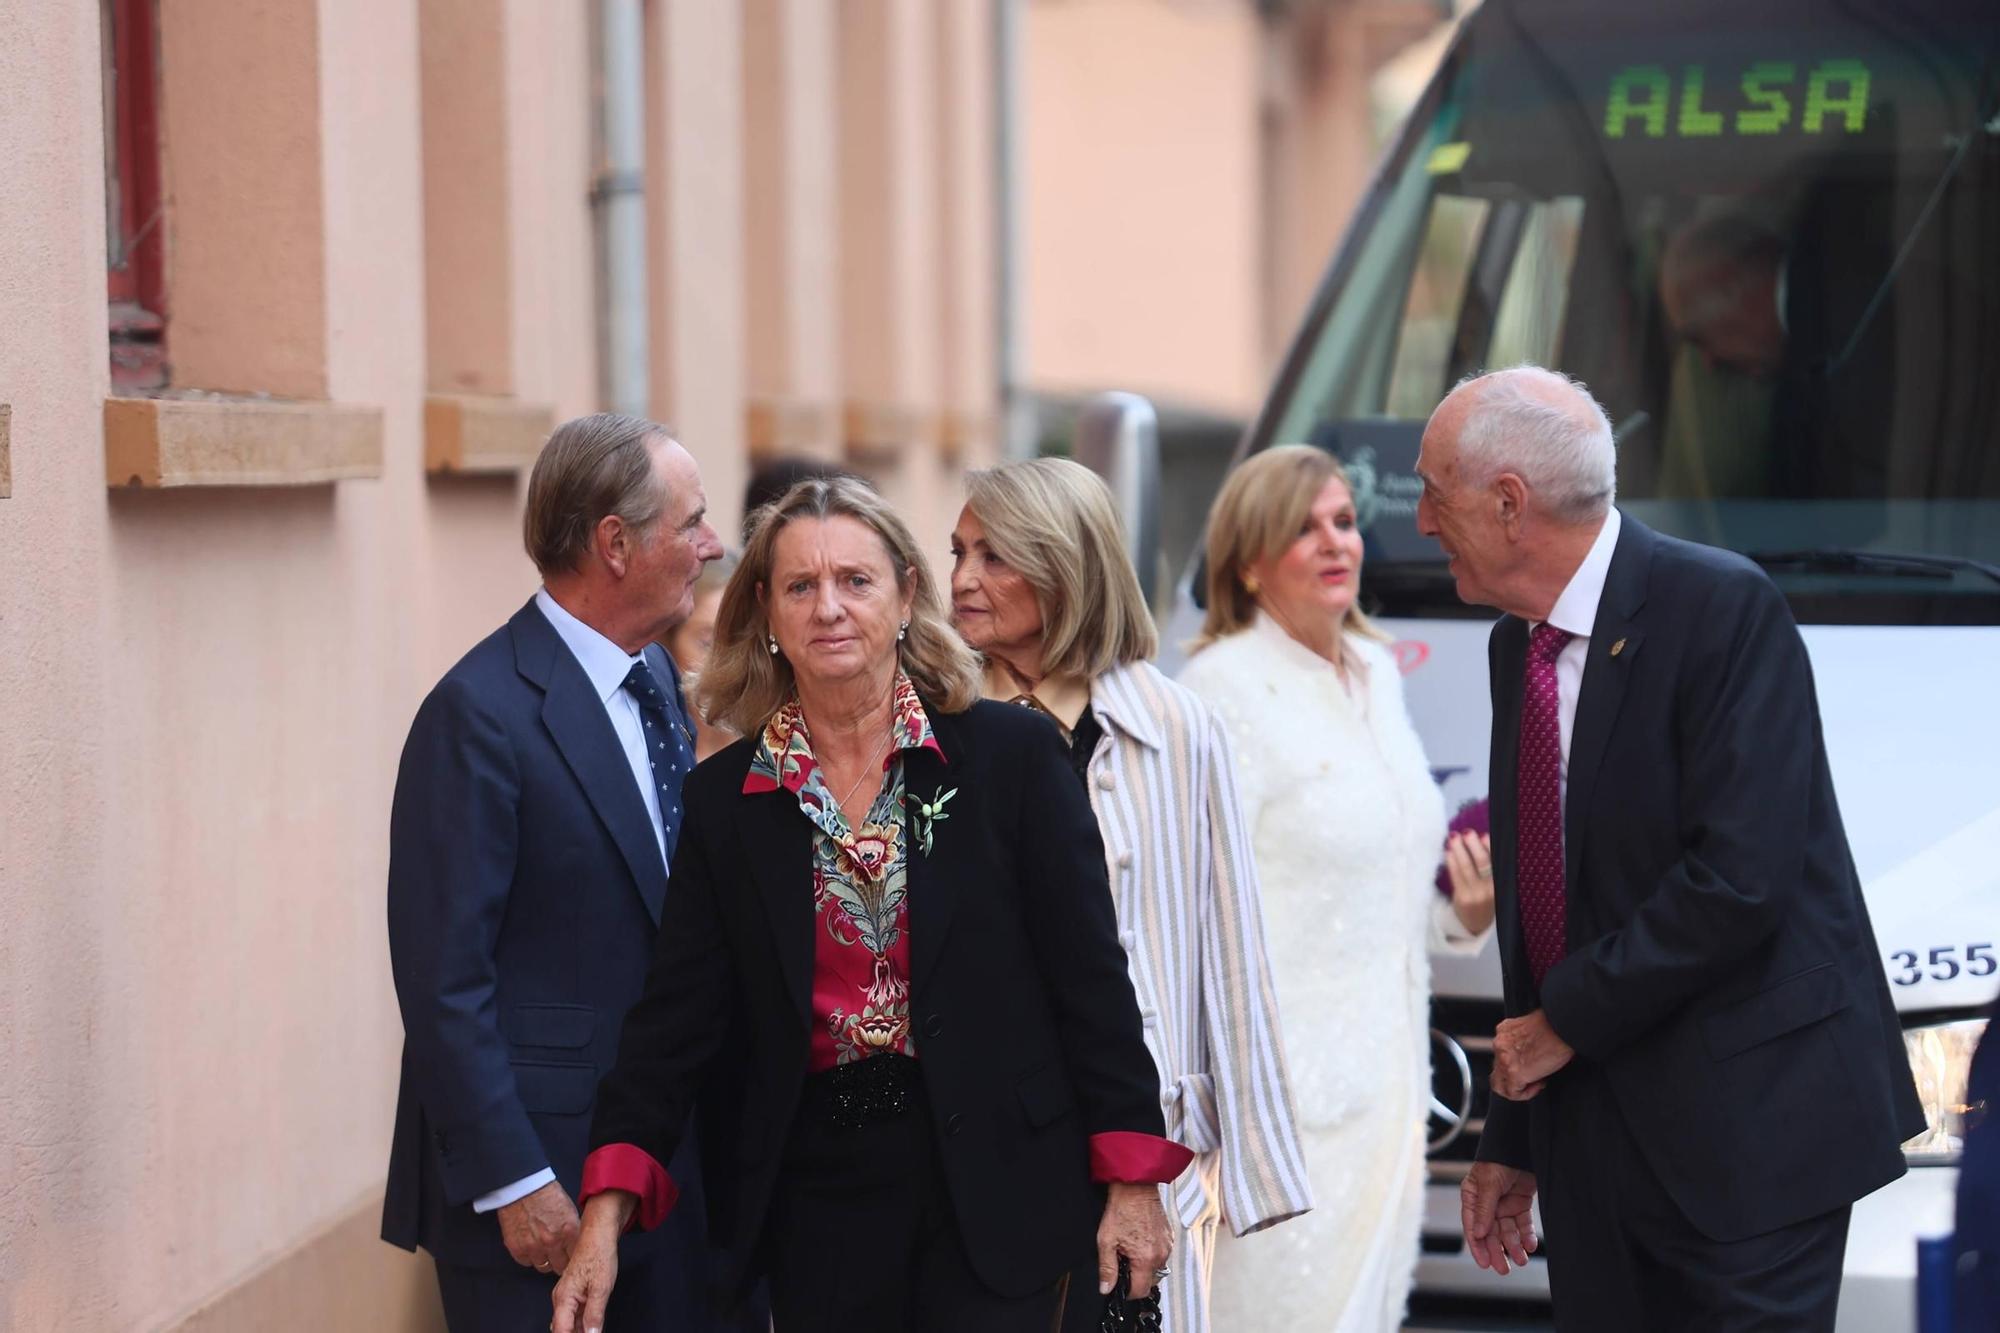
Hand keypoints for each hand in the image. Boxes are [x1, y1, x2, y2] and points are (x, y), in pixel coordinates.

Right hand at [496, 1180, 579, 1274]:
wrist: (523, 1186)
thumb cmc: (547, 1193)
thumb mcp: (570, 1209)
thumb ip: (573, 1229)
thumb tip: (576, 1244)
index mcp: (570, 1231)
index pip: (577, 1256)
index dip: (574, 1257)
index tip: (572, 1257)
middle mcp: (553, 1242)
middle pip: (561, 1267)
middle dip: (561, 1262)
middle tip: (559, 1257)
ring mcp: (534, 1247)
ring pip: (543, 1267)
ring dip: (545, 1260)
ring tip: (544, 1251)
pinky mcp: (517, 1248)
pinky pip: (526, 1262)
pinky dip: (528, 1257)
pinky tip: (530, 1247)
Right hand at [550, 1193, 632, 1332]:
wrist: (598, 1235)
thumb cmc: (599, 1256)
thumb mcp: (601, 1288)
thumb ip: (595, 1315)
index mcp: (564, 1298)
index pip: (561, 1331)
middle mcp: (560, 1299)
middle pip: (563, 1329)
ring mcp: (566, 1296)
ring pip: (568, 1322)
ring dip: (579, 1330)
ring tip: (593, 1330)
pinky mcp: (573, 1293)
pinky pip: (573, 1314)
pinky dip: (581, 1323)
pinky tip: (592, 1326)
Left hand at [1096, 1181, 1173, 1300]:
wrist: (1135, 1188)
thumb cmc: (1121, 1210)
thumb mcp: (1106, 1241)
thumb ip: (1107, 1268)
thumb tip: (1106, 1288)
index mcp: (1145, 1259)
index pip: (1140, 1291)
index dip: (1127, 1292)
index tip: (1119, 1285)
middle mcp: (1161, 1255)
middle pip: (1150, 1282)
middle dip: (1136, 1279)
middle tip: (1123, 1263)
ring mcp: (1167, 1246)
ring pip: (1157, 1269)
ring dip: (1145, 1267)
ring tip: (1131, 1251)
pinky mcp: (1169, 1238)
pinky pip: (1162, 1256)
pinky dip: (1151, 1255)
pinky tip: (1140, 1242)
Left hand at [1444, 831, 1495, 934]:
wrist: (1476, 924)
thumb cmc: (1486, 897)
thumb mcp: (1494, 884)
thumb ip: (1491, 865)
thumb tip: (1483, 836)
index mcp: (1502, 884)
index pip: (1498, 862)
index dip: (1491, 847)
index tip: (1484, 834)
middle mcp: (1492, 889)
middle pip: (1483, 862)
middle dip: (1474, 845)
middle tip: (1467, 832)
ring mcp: (1477, 895)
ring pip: (1467, 867)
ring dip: (1459, 850)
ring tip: (1453, 837)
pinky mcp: (1463, 898)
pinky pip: (1456, 876)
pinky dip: (1451, 862)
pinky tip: (1448, 852)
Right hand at [1460, 1162, 1538, 1274]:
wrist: (1522, 1145)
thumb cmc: (1499, 1158)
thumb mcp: (1489, 1183)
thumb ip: (1484, 1209)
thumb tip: (1479, 1234)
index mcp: (1472, 1197)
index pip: (1473, 1226)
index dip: (1478, 1246)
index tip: (1484, 1263)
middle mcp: (1487, 1203)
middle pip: (1491, 1233)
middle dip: (1497, 1251)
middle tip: (1503, 1269)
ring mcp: (1504, 1204)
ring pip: (1507, 1231)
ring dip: (1514, 1246)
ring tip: (1521, 1259)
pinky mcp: (1519, 1203)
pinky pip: (1522, 1224)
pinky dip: (1526, 1235)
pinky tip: (1530, 1245)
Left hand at [1490, 1010, 1573, 1100]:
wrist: (1563, 1028)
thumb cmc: (1556, 1026)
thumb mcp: (1532, 1027)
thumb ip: (1523, 1040)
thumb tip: (1529, 1052)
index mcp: (1504, 1030)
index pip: (1500, 1053)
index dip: (1516, 1063)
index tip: (1531, 1064)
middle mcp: (1500, 1044)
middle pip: (1498, 1069)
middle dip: (1515, 1076)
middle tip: (1534, 1076)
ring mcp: (1504, 1060)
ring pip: (1499, 1084)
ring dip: (1517, 1088)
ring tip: (1534, 1084)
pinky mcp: (1514, 1073)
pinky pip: (1512, 1093)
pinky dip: (1525, 1094)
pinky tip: (1538, 1085)